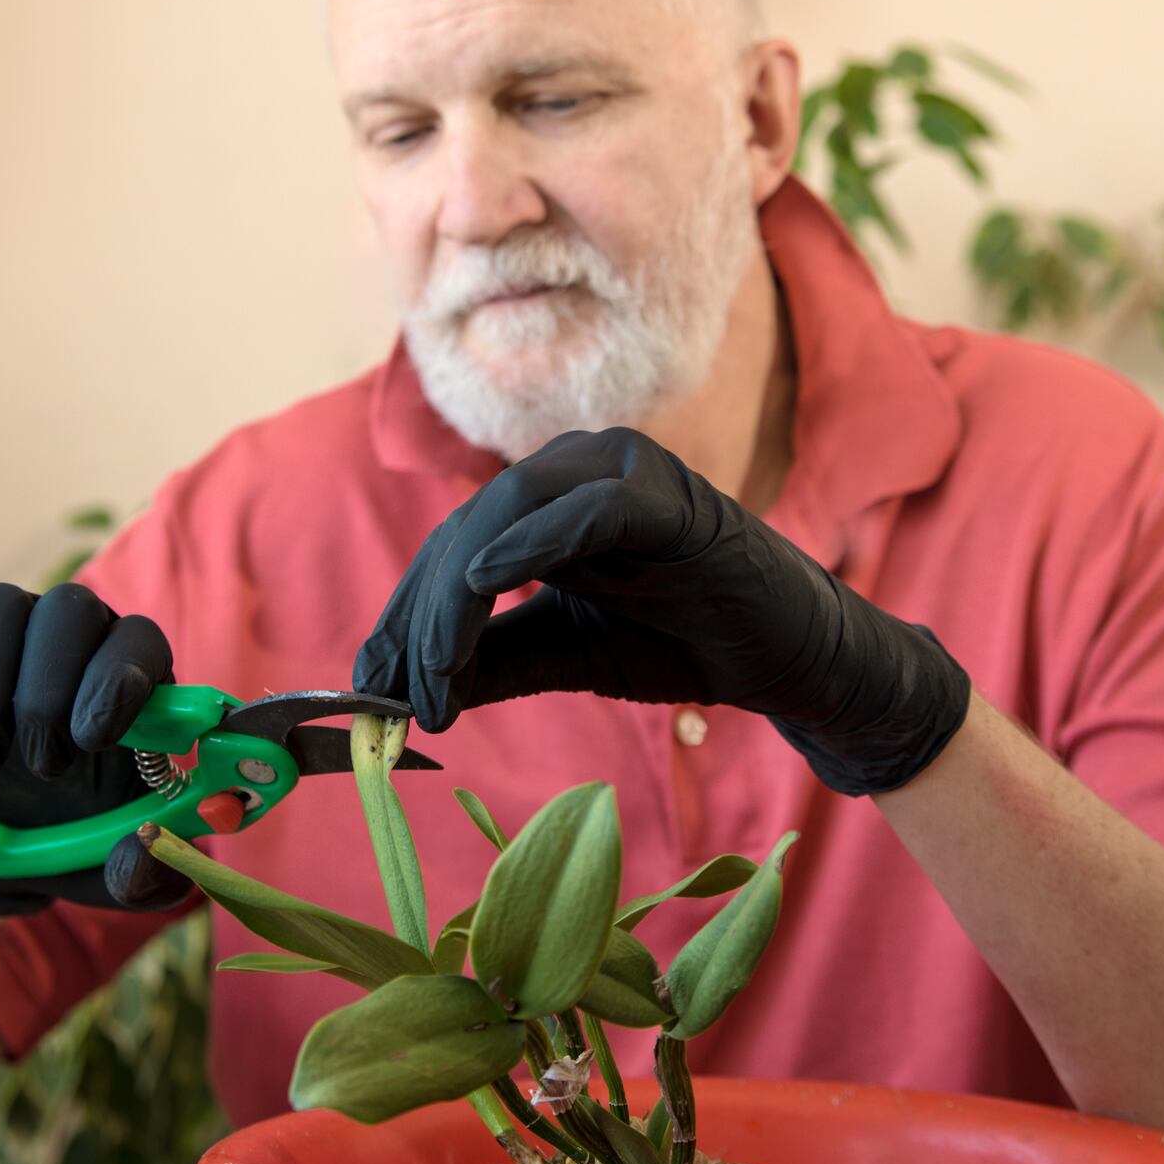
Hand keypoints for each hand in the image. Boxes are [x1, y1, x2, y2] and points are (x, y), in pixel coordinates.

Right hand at [0, 580, 193, 913]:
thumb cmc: (62, 837)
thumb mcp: (111, 874)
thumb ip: (145, 876)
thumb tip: (146, 845)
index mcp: (134, 679)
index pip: (138, 640)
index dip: (118, 680)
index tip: (94, 739)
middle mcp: (76, 636)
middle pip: (68, 611)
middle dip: (47, 695)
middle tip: (39, 766)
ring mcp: (7, 627)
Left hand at [353, 428, 970, 795]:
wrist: (790, 661)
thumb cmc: (682, 644)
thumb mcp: (562, 656)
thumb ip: (489, 662)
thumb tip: (402, 690)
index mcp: (549, 500)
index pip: (456, 546)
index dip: (408, 614)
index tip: (373, 685)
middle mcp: (579, 469)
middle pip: (469, 528)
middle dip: (423, 615)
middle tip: (399, 695)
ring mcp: (625, 473)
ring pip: (511, 513)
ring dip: (459, 595)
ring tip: (433, 674)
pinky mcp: (670, 499)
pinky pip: (588, 510)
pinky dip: (533, 543)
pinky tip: (486, 586)